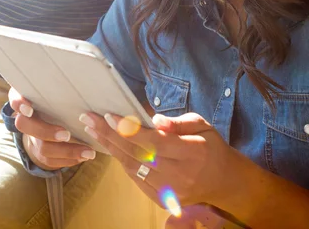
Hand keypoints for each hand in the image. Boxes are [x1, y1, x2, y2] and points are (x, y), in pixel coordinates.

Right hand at [9, 88, 96, 169]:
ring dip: (66, 151)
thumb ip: (59, 82)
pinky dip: (68, 160)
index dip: (19, 104)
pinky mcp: (39, 152)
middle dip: (45, 131)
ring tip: (88, 151)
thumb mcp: (54, 87)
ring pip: (42, 148)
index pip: (15, 98)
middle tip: (66, 134)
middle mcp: (25, 118)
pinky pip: (50, 161)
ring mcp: (32, 136)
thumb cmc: (55, 95)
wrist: (50, 116)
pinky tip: (83, 156)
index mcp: (25, 97)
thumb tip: (78, 72)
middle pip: (24, 126)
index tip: (29, 109)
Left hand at [78, 111, 235, 209]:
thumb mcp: (202, 125)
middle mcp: (179, 175)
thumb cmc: (210, 146)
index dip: (129, 129)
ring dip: (109, 147)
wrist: (224, 182)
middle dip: (109, 134)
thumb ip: (178, 122)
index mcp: (191, 153)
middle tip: (88, 118)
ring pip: (132, 167)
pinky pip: (135, 178)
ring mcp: (170, 191)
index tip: (109, 115)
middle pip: (137, 154)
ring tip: (92, 129)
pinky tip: (108, 146)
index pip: (153, 141)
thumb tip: (155, 119)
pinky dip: (120, 161)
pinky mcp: (162, 199)